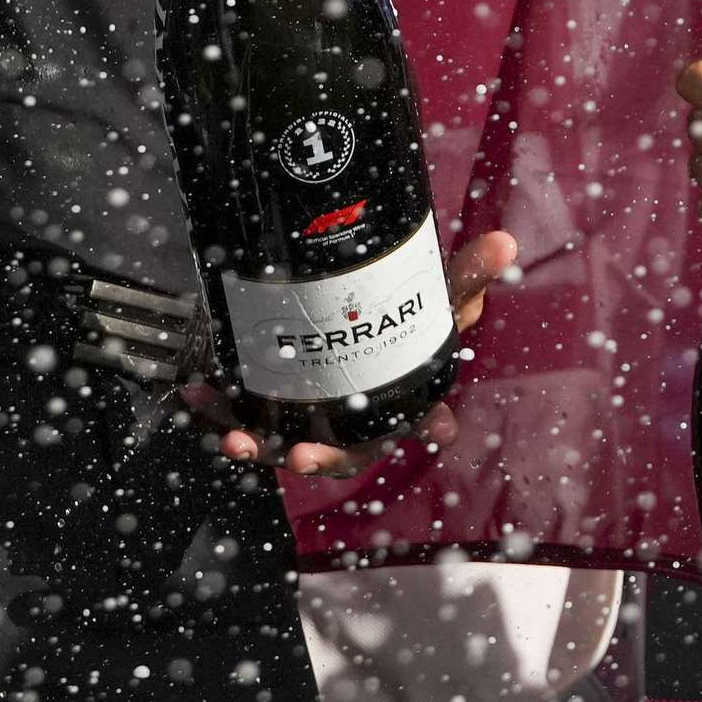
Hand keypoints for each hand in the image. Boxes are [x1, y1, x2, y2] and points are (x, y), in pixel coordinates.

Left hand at [181, 228, 519, 478]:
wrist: (341, 320)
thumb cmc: (398, 326)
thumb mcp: (431, 298)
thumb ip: (464, 277)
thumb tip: (505, 243)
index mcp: (401, 407)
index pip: (425, 422)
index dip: (431, 428)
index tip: (437, 430)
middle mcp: (354, 426)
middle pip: (344, 455)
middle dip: (321, 458)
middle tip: (303, 453)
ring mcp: (308, 423)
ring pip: (282, 446)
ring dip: (256, 445)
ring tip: (235, 435)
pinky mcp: (269, 412)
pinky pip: (242, 418)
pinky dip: (218, 411)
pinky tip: (196, 393)